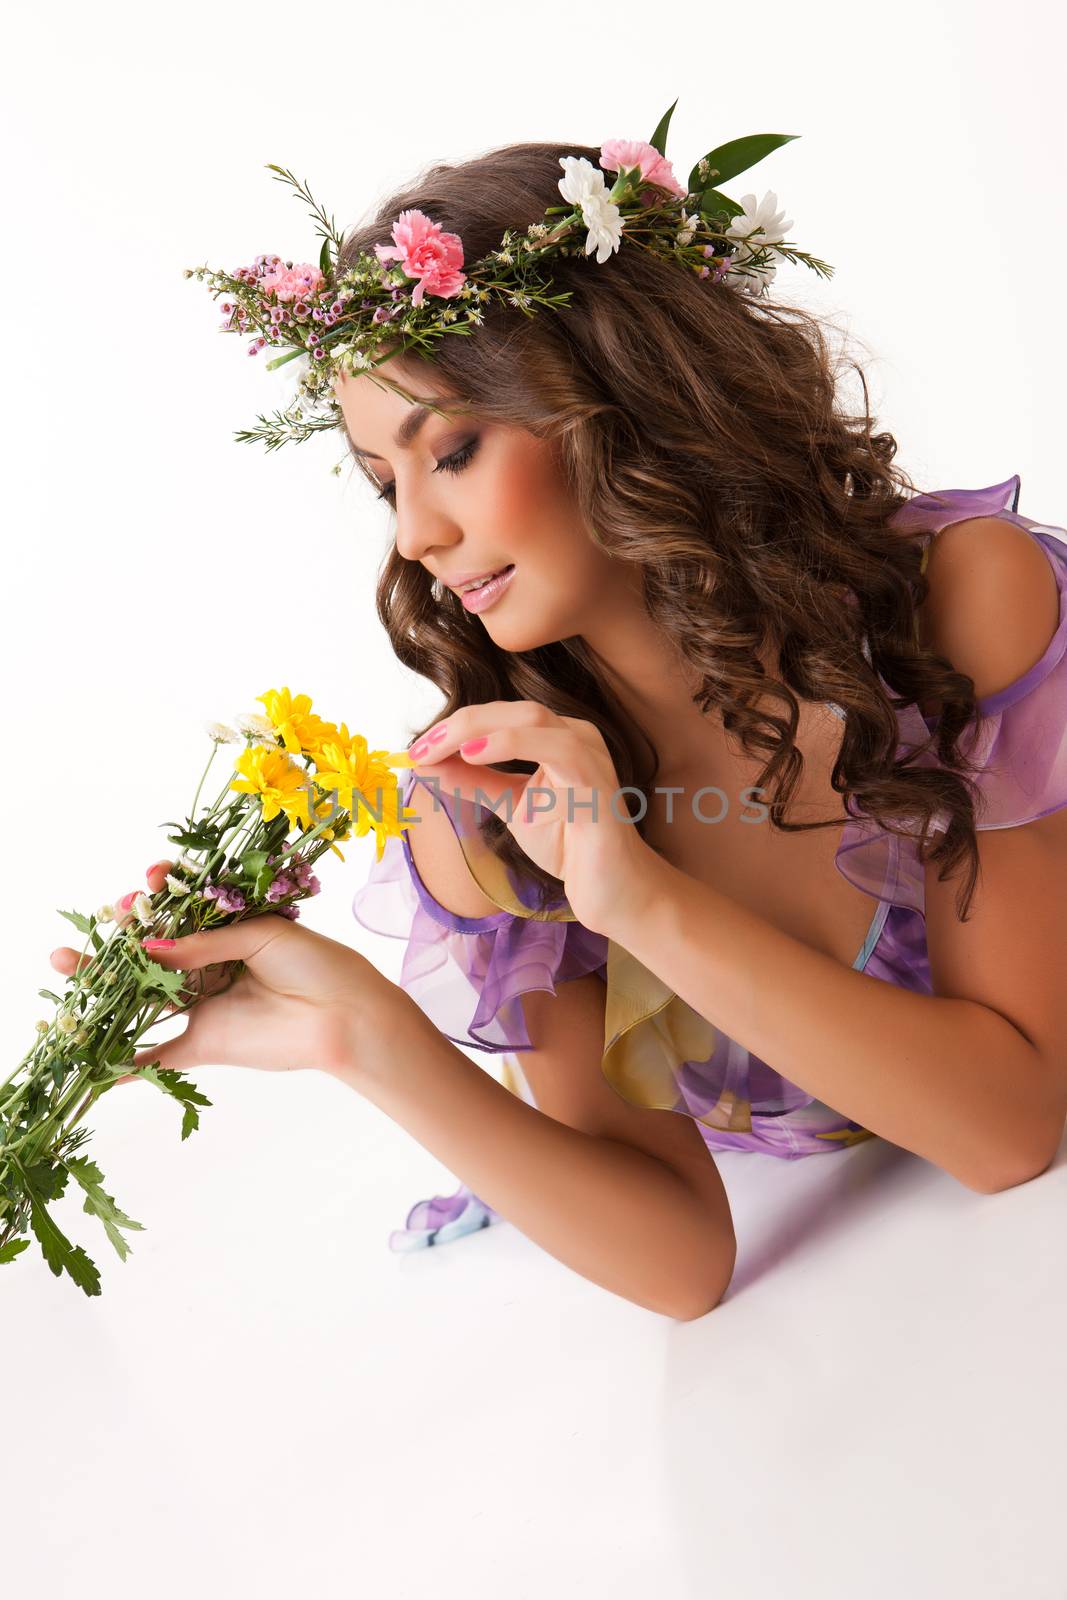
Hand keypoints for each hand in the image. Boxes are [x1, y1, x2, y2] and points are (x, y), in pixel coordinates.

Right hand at [49, 859, 393, 1080]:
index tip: (140, 887)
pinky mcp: (206, 1044)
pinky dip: (126, 1063)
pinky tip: (92, 1063)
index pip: (173, 913)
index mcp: (224, 932)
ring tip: (63, 971)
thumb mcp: (262, 936)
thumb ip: (204, 944)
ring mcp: (202, 1006)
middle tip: (73, 941)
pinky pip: (158, 1057)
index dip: (150, 900)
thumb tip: (149, 946)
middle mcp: (207, 968)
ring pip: (142, 998)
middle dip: (109, 946)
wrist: (347, 1016)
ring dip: (102, 990)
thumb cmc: (317, 964)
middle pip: (147, 956)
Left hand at [406, 701, 658, 932]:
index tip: (413, 751)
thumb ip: (472, 782)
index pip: (500, 718)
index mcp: (558, 736)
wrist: (613, 890)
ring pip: (532, 720)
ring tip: (438, 749)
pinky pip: (558, 751)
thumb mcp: (509, 806)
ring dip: (477, 730)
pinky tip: (474, 755)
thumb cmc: (570, 845)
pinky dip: (511, 745)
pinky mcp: (597, 784)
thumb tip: (423, 764)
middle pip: (513, 711)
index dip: (454, 728)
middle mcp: (578, 735)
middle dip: (458, 725)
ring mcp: (591, 756)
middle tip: (417, 749)